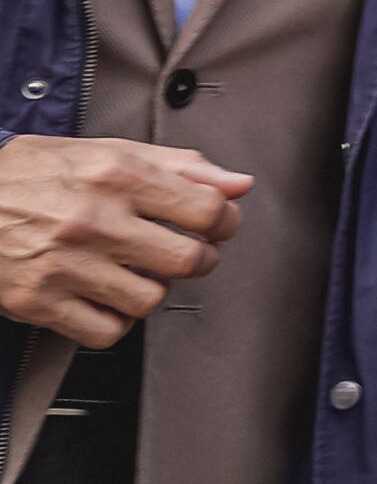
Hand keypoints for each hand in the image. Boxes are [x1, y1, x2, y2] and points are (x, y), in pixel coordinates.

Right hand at [0, 136, 249, 340]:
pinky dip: (114, 321)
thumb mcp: (105, 151)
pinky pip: (106, 332)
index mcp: (116, 176)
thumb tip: (238, 184)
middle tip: (187, 253)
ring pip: (150, 300)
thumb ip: (178, 166)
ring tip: (138, 273)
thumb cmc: (30, 174)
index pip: (207, 210)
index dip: (224, 221)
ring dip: (153, 290)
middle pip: (188, 260)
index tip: (217, 225)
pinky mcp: (39, 301)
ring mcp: (65, 265)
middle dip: (200, 259)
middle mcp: (94, 221)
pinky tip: (106, 299)